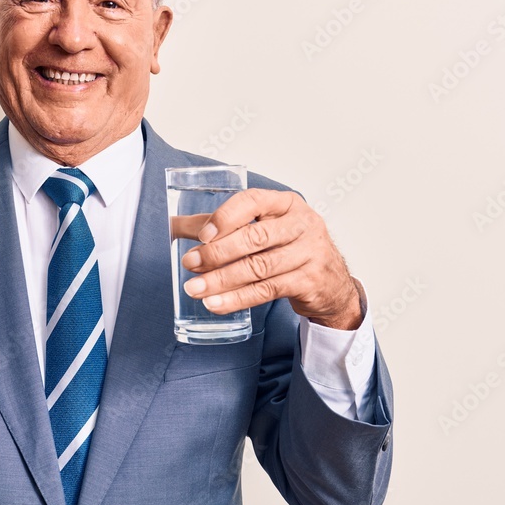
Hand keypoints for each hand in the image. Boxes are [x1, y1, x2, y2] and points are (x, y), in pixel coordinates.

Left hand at [178, 189, 361, 329]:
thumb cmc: (288, 249)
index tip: (201, 234)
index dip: (226, 216)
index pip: (253, 201)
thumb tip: (173, 226)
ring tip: (195, 288)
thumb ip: (221, 227)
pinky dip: (238, 298)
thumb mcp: (264, 229)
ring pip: (258, 267)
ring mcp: (309, 252)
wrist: (331, 283)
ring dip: (222, 280)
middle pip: (255, 237)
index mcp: (286, 203)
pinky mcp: (309, 281)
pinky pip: (267, 290)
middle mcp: (301, 224)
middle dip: (217, 252)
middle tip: (190, 263)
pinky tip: (216, 303)